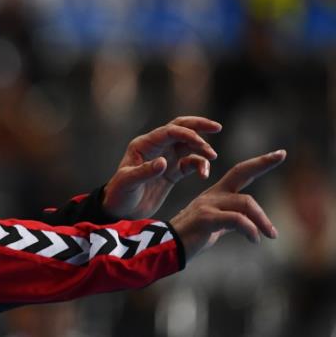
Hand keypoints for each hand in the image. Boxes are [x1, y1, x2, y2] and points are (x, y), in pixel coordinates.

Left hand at [102, 116, 221, 218]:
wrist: (120, 211)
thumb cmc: (119, 193)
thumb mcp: (128, 182)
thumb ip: (145, 171)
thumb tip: (163, 162)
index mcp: (144, 145)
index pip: (169, 131)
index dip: (187, 133)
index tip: (202, 143)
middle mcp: (156, 148)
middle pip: (180, 129)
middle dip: (199, 126)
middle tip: (217, 127)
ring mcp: (165, 159)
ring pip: (188, 146)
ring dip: (202, 149)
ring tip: (212, 157)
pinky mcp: (172, 172)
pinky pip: (190, 163)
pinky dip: (200, 165)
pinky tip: (204, 174)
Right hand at [170, 149, 285, 261]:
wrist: (168, 247)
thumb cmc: (191, 237)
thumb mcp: (215, 225)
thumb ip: (231, 220)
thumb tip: (249, 225)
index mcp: (216, 194)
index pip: (240, 173)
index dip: (259, 163)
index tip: (278, 154)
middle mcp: (213, 194)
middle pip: (240, 172)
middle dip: (262, 162)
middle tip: (281, 154)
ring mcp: (208, 204)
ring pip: (245, 203)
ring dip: (262, 220)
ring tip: (272, 235)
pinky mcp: (206, 218)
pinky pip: (237, 220)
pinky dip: (251, 230)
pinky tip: (254, 240)